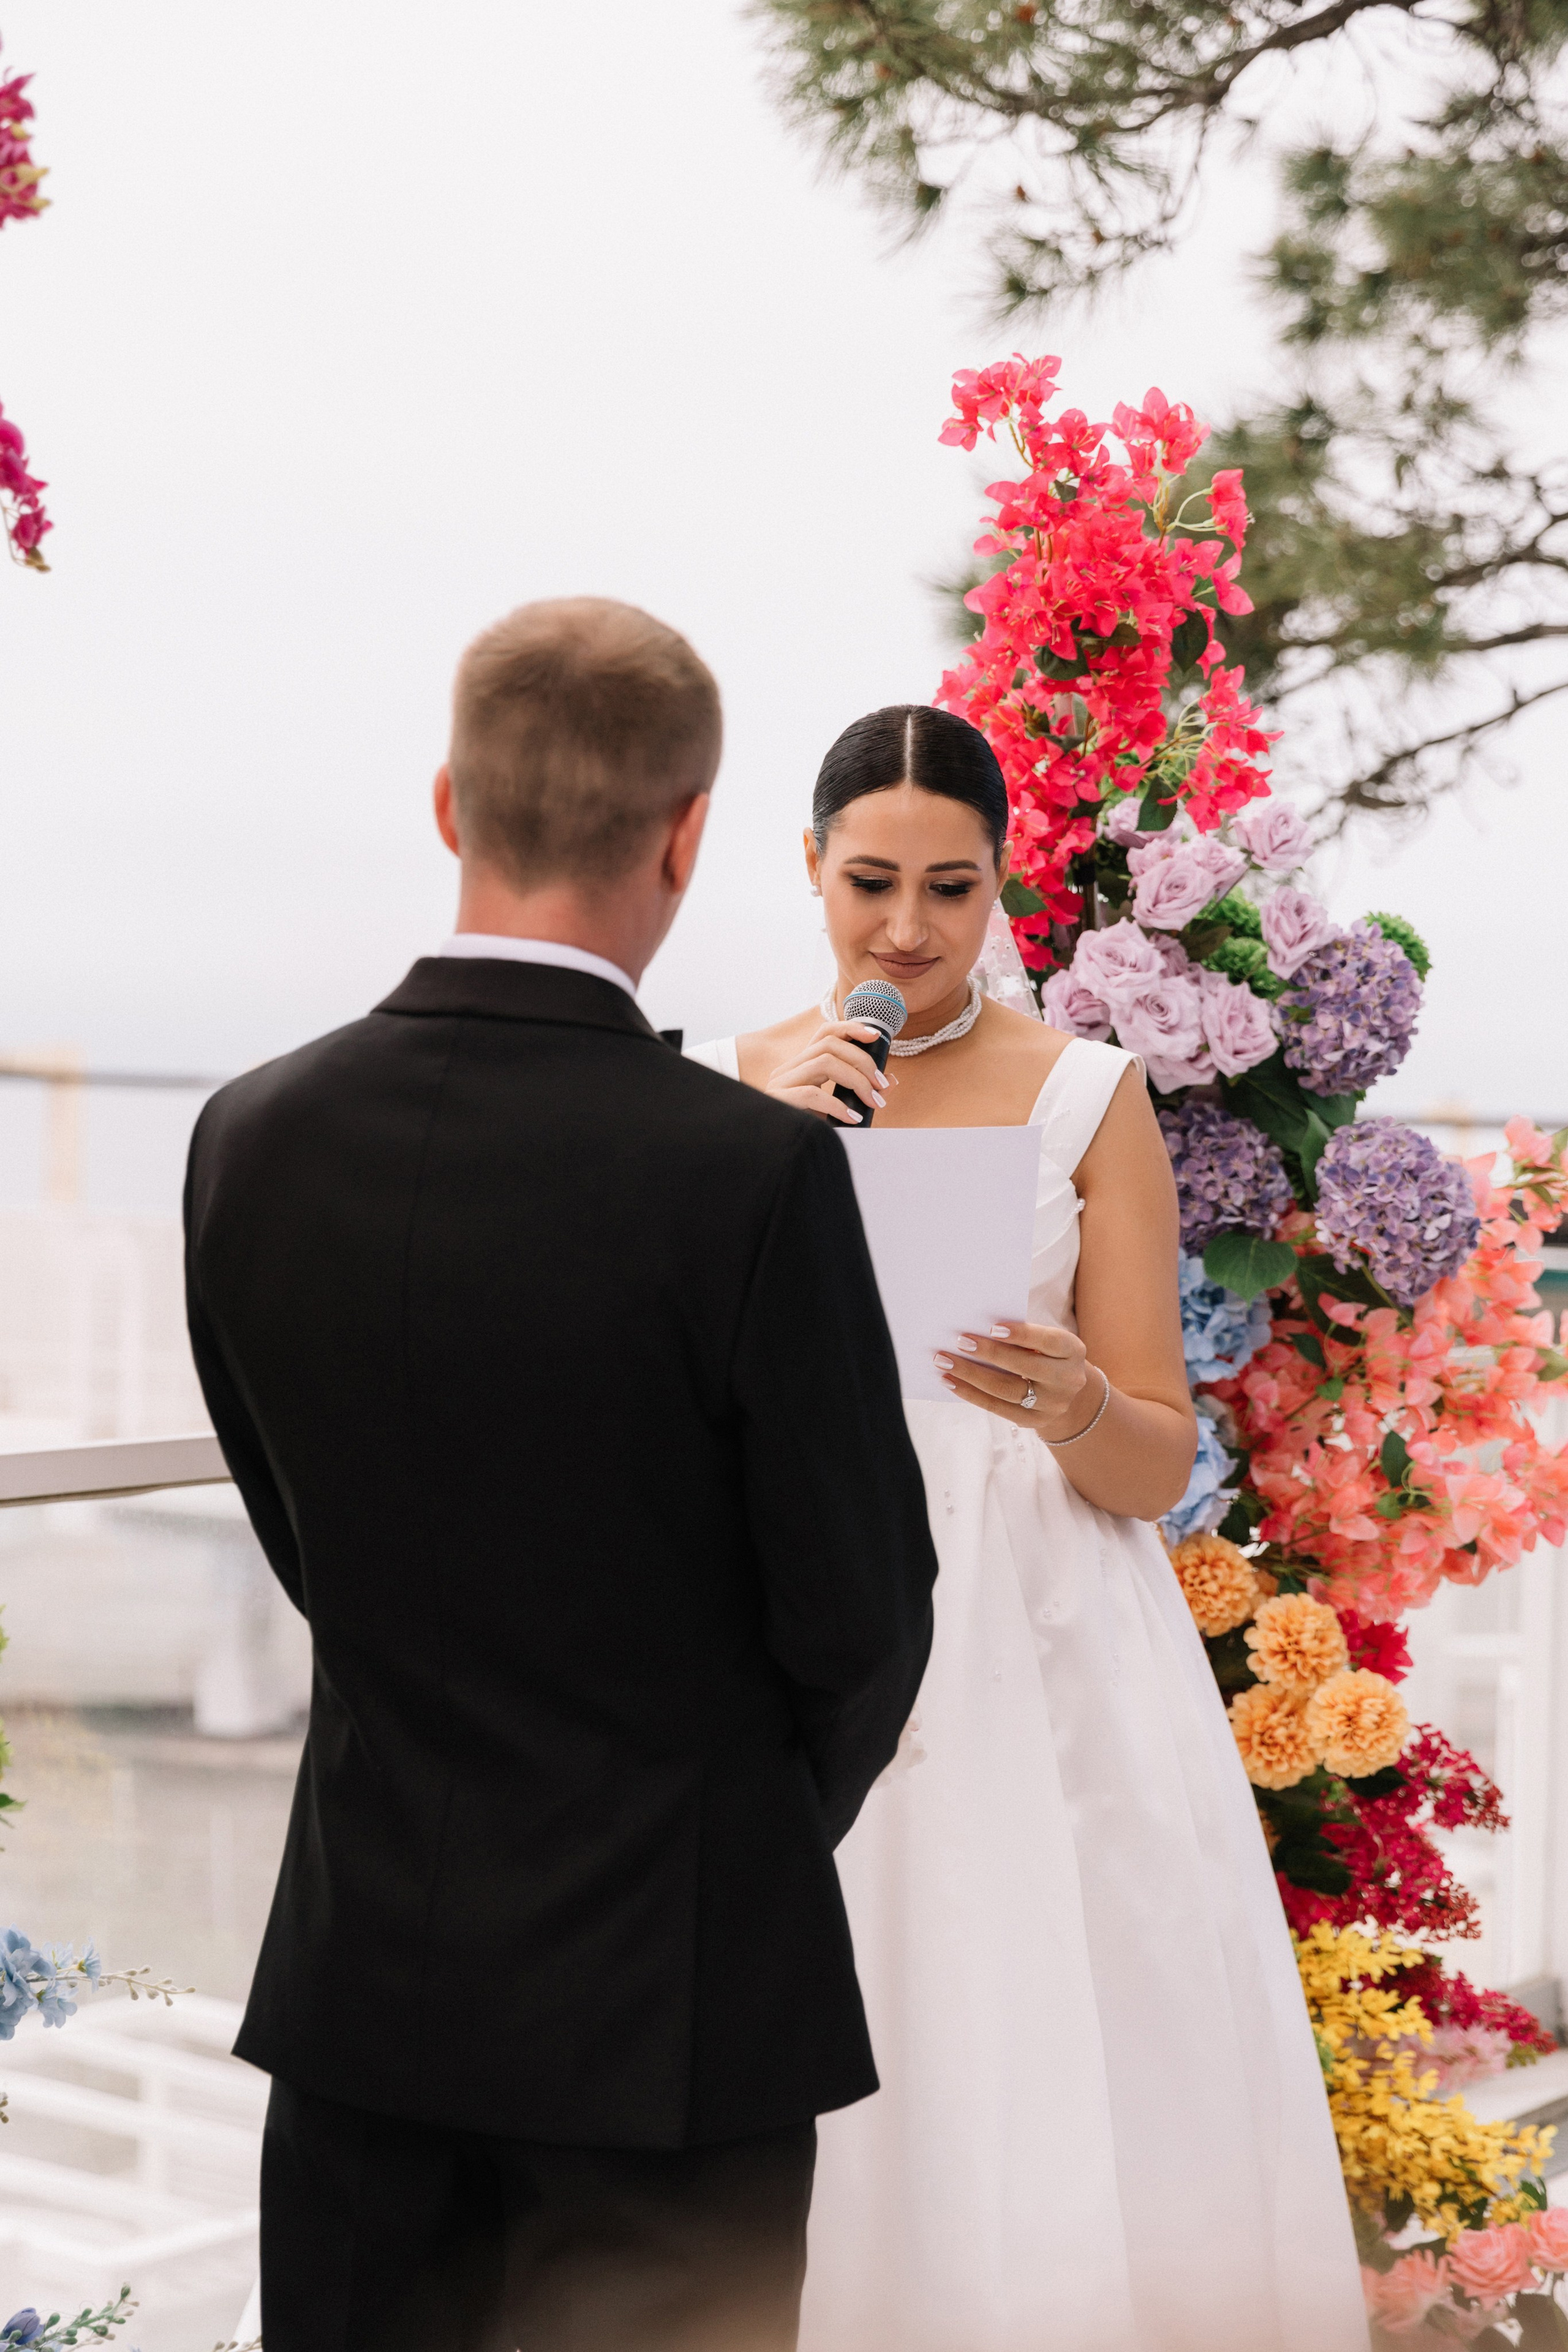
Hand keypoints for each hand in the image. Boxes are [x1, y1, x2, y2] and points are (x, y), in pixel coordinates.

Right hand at [763, 1019, 895, 1125]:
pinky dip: (837, 1105)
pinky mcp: (777, 1100)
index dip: (850, 1028)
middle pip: (829, 1044)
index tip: (875, 1035)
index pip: (824, 1033)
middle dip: (862, 1061)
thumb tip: (891, 1080)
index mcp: (801, 1067)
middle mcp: (788, 1069)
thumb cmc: (810, 1132)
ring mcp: (780, 1083)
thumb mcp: (840, 1109)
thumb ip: (864, 1093)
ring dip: (855, 1079)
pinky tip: (852, 1118)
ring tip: (872, 1101)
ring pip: (823, 1062)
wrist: (781, 1156)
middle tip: (880, 1084)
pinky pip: (811, 1094)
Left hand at [934, 1322, 1099, 1439]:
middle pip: (1024, 1367)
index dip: (1021, 1334)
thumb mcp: (1045, 1341)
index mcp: (1073, 1351)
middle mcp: (1068, 1379)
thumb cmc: (1045, 1353)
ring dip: (971, 1375)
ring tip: (944, 1362)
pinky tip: (951, 1381)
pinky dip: (971, 1394)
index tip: (992, 1327)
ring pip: (1006, 1390)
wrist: (1064, 1389)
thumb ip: (1021, 1335)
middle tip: (960, 1342)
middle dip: (989, 1354)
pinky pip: (997, 1408)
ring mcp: (1053, 1405)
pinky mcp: (1034, 1421)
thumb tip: (977, 1329)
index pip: (1048, 1341)